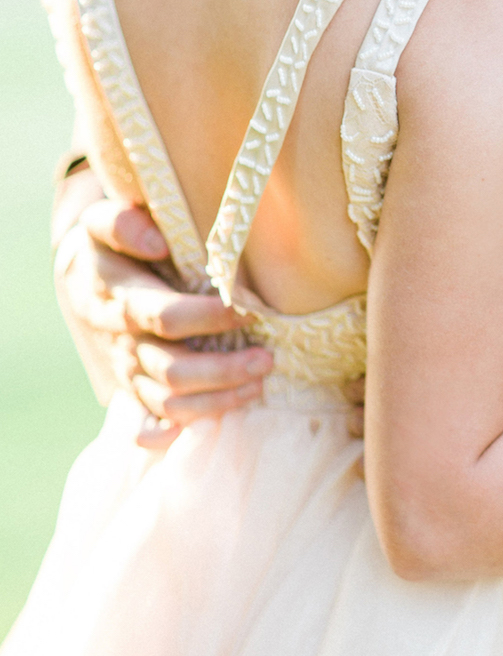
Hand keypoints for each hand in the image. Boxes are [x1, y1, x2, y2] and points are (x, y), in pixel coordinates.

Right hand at [56, 199, 271, 448]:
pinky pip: (146, 419)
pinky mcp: (134, 385)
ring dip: (215, 399)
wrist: (82, 275)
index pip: (164, 317)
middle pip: (172, 369)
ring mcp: (129, 369)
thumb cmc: (107, 243)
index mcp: (120, 300)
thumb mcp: (102, 222)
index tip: (245, 310)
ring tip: (258, 384)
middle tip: (266, 359)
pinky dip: (165, 432)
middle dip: (223, 370)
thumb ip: (123, 223)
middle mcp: (124, 342)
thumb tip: (157, 241)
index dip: (206, 317)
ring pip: (168, 399)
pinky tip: (199, 428)